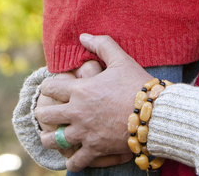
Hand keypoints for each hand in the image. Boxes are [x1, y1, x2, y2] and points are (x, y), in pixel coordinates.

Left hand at [35, 34, 152, 171]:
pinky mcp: (95, 149)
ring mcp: (85, 133)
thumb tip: (83, 36)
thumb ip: (101, 44)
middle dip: (43, 113)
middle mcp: (77, 112)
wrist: (155, 114)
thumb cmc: (137, 84)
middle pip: (46, 115)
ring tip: (50, 137)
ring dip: (50, 139)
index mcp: (80, 90)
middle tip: (45, 113)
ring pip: (54, 140)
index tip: (51, 89)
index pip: (50, 88)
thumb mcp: (120, 59)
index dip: (48, 87)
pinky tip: (72, 159)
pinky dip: (72, 161)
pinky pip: (76, 161)